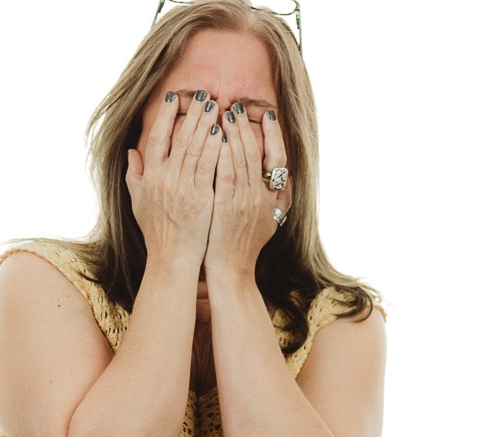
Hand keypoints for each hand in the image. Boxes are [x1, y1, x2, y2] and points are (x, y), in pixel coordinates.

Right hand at [125, 90, 224, 268]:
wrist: (171, 259)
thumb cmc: (157, 233)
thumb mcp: (138, 203)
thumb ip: (134, 175)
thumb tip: (131, 153)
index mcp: (149, 177)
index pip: (156, 138)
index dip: (165, 115)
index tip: (174, 97)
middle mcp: (164, 178)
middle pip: (179, 137)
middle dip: (192, 113)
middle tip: (203, 94)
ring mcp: (182, 187)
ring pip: (195, 147)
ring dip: (205, 123)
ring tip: (216, 106)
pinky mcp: (200, 197)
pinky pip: (209, 166)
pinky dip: (215, 147)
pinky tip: (222, 132)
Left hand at [204, 105, 289, 275]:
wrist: (232, 271)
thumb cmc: (245, 247)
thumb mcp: (269, 221)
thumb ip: (274, 198)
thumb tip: (281, 180)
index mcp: (273, 197)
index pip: (279, 157)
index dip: (275, 134)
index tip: (269, 114)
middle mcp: (263, 195)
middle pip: (257, 151)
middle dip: (247, 126)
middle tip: (238, 105)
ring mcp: (245, 200)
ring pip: (242, 158)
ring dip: (233, 133)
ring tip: (224, 113)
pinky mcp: (227, 206)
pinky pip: (226, 173)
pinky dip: (222, 154)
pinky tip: (214, 137)